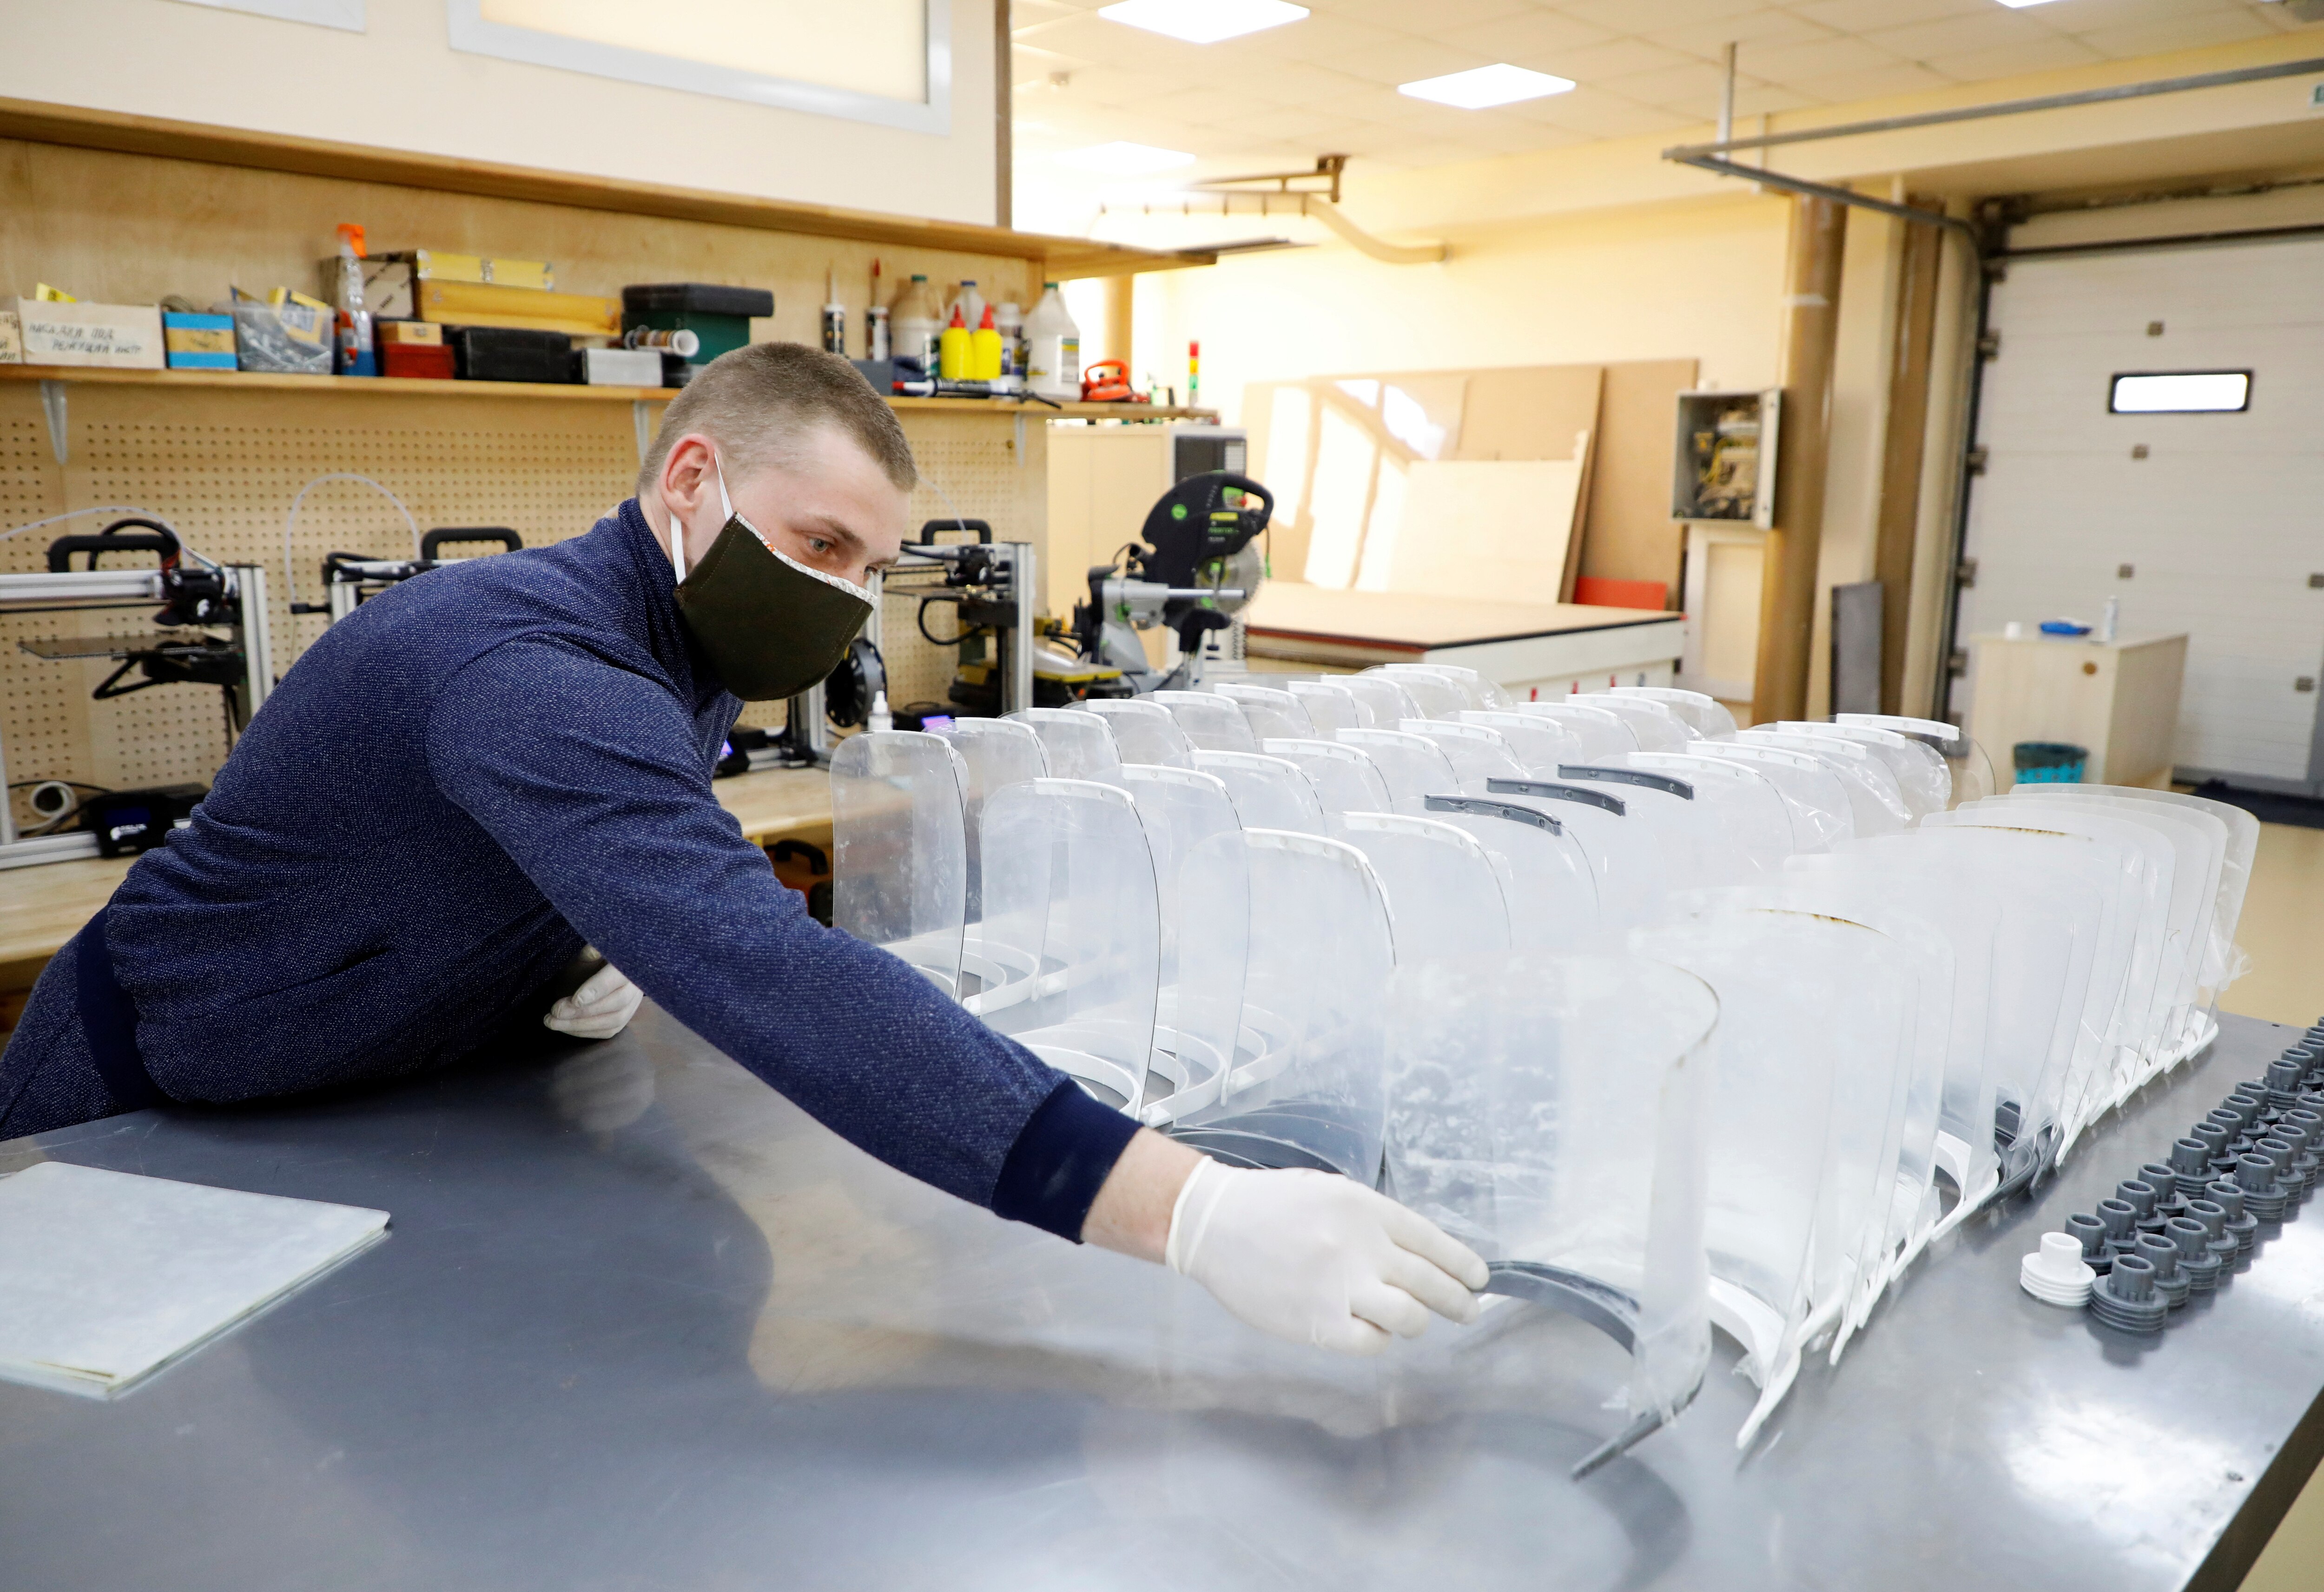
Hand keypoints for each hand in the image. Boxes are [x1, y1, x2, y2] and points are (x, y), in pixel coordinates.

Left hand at [544, 959, 641, 1039]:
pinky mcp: (624, 1019)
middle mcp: (636, 985)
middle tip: (556, 1011)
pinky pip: (609, 1031)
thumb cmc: (590, 958)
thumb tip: (592, 952)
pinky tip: (565, 1028)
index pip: (619, 977)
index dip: (599, 989)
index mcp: (629, 963)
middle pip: (618, 1002)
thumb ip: (590, 951)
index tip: (576, 999)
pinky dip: (586, 1032)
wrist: (598, 969)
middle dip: (584, 1011)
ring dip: (581, 1025)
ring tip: (553, 1022)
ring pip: (614, 1021)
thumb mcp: (589, 950)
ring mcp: (633, 1004)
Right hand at [1165, 1158, 1489, 1354]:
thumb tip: (1417, 1253)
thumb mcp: (1331, 1193)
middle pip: (1431, 1283)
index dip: (1462, 1265)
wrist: (1213, 1225)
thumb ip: (1374, 1222)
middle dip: (1459, 1302)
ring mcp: (1341, 1288)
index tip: (1479, 1279)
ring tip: (1413, 1320)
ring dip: (1418, 1322)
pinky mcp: (1319, 1323)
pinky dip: (1378, 1340)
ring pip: (1411, 1319)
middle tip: (1467, 1310)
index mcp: (1366, 1210)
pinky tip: (1370, 1330)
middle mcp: (1361, 1248)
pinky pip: (1372, 1343)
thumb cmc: (1272, 1205)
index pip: (1433, 1242)